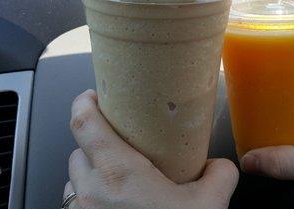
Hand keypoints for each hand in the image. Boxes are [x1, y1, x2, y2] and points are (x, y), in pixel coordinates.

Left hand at [63, 90, 238, 208]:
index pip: (83, 121)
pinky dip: (88, 199)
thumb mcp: (209, 204)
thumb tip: (220, 166)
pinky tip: (112, 206)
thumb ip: (219, 175)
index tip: (94, 95)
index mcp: (118, 172)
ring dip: (90, 173)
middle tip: (118, 142)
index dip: (85, 102)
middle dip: (96, 142)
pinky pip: (75, 205)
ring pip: (73, 180)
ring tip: (115, 178)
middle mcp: (89, 192)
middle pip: (78, 150)